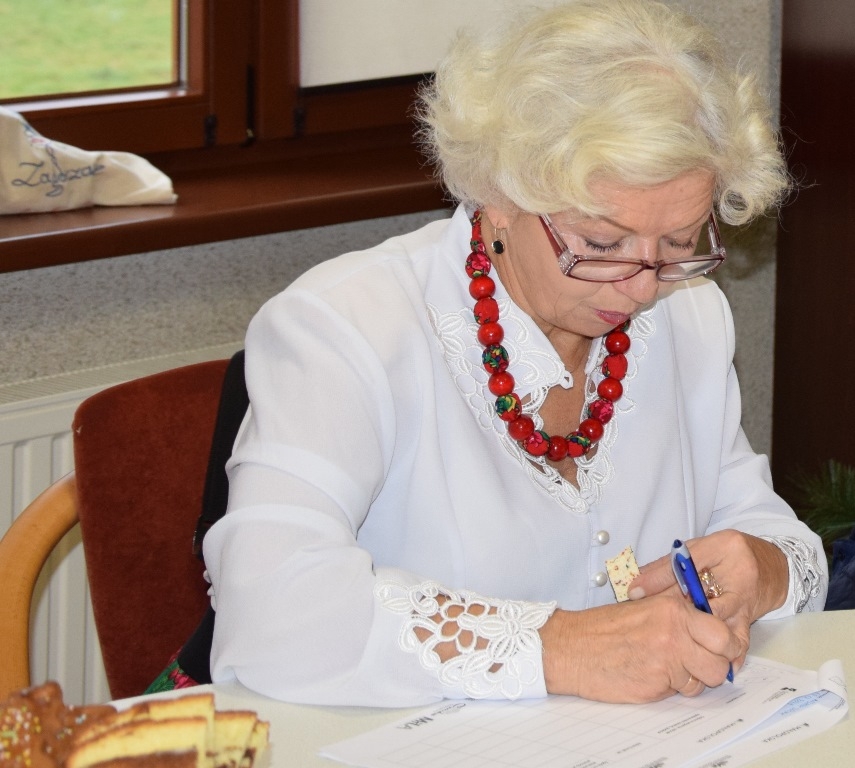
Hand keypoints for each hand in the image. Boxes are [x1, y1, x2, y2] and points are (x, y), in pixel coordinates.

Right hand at [539, 594, 741, 701]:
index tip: (719, 648)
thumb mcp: (644, 608)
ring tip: (667, 668)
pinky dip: (672, 687)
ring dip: (692, 679)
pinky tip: (651, 675)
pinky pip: (682, 691)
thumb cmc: (603, 629)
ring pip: (705, 679)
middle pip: (722, 659)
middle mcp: (674, 630)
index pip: (722, 631)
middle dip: (715, 666)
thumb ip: (676, 616)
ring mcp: (667, 658)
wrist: (571, 647)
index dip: (724, 644)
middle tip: (700, 665)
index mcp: (673, 608)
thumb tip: (708, 628)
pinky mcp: (657, 682)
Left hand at [627, 530, 788, 671]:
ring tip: (679, 649)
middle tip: (655, 625)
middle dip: (677, 612)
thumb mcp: (699, 550)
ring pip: (718, 622)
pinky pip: (738, 640)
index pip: (687, 563)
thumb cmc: (728, 557)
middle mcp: (739, 574)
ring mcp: (747, 599)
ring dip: (697, 636)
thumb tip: (635, 587)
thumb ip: (667, 567)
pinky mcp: (750, 620)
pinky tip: (717, 666)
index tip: (635, 593)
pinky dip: (726, 654)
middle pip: (702, 596)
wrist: (772, 568)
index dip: (659, 579)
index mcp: (724, 548)